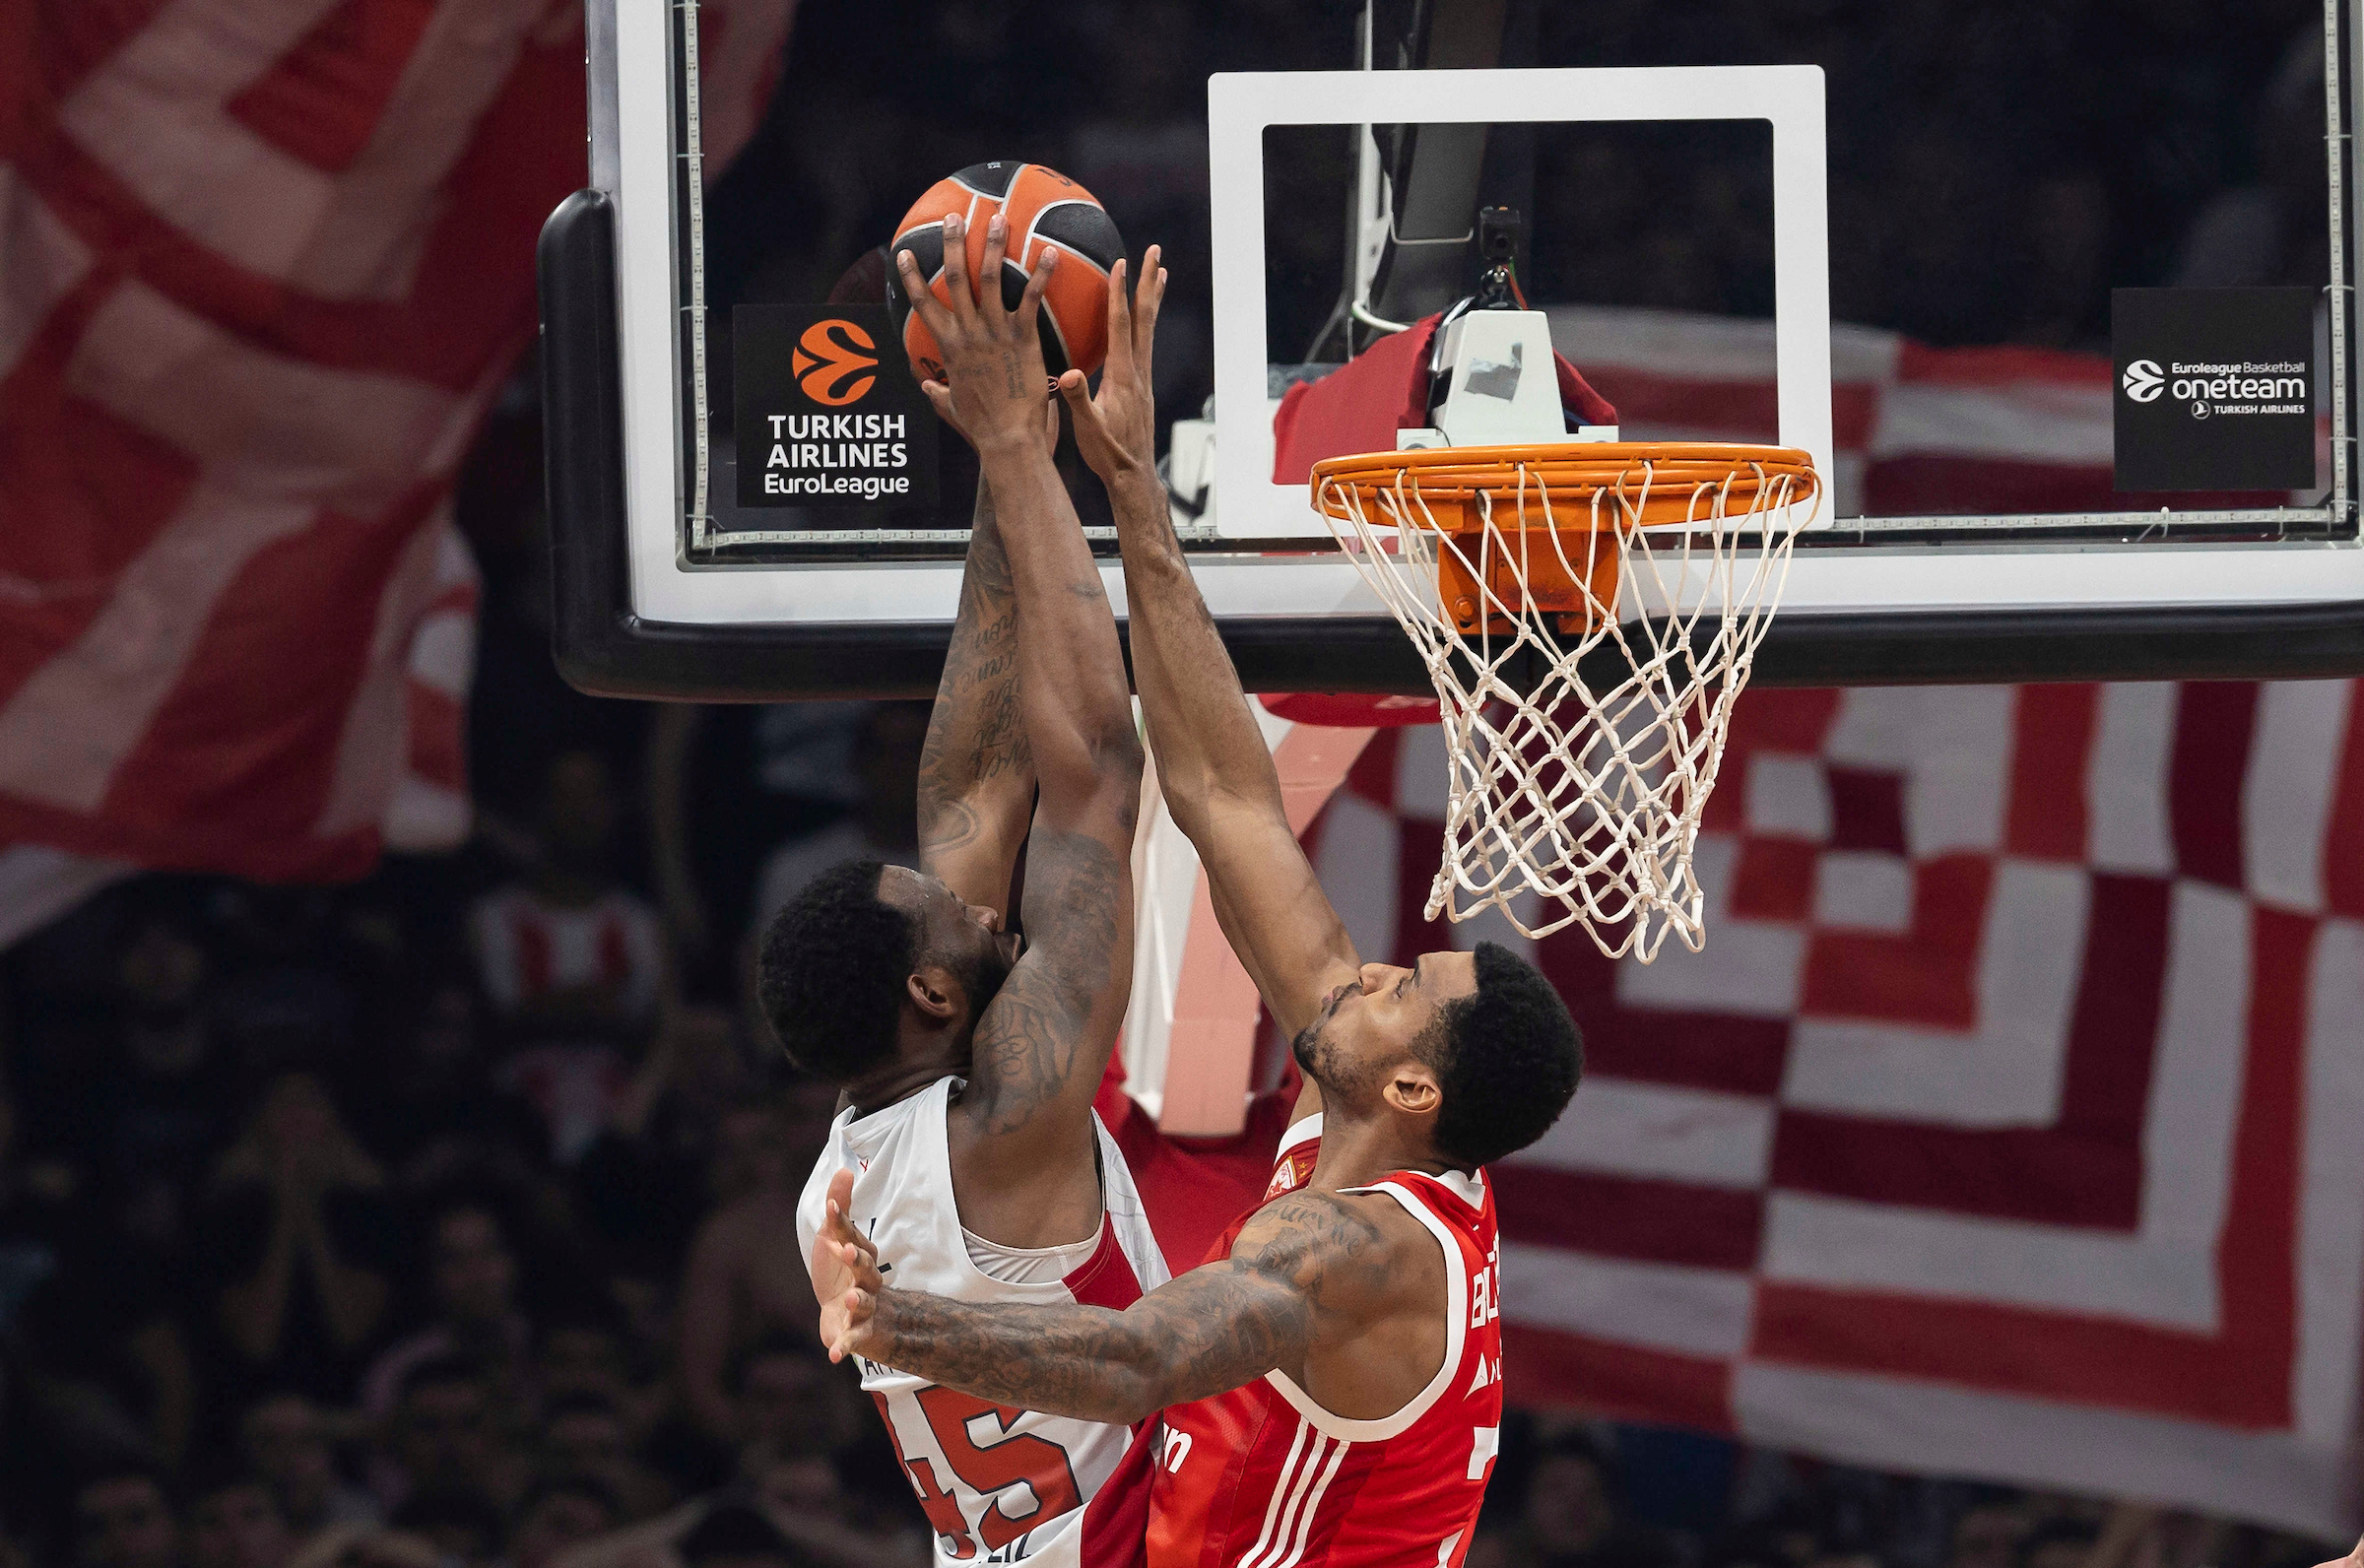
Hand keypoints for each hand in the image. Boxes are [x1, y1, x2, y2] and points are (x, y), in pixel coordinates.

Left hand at [811, 1168, 885, 1362]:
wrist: (849, 1316)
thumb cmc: (843, 1273)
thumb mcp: (835, 1240)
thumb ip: (839, 1209)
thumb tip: (845, 1168)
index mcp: (861, 1255)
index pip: (852, 1236)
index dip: (841, 1223)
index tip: (829, 1207)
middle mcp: (867, 1280)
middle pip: (866, 1268)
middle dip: (856, 1259)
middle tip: (844, 1250)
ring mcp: (865, 1307)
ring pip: (864, 1302)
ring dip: (857, 1301)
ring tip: (848, 1299)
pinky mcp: (859, 1332)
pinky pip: (853, 1339)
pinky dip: (844, 1347)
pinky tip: (834, 1356)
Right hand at [896, 212, 1059, 455]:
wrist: (1009, 439)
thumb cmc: (982, 427)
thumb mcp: (952, 407)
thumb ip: (937, 393)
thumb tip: (925, 386)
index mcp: (949, 346)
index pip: (922, 304)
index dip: (911, 277)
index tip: (903, 252)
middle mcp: (968, 333)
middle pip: (954, 278)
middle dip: (951, 244)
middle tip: (954, 217)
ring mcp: (995, 333)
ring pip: (989, 278)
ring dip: (992, 246)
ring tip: (999, 219)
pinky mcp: (1023, 338)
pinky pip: (1030, 298)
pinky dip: (1040, 273)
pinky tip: (1049, 252)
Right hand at [1057, 244, 1165, 484]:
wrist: (1133, 475)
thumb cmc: (1107, 453)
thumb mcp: (1088, 428)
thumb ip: (1077, 400)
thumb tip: (1067, 374)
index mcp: (1122, 376)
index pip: (1121, 327)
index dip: (1119, 294)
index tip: (1121, 264)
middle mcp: (1138, 371)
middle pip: (1144, 317)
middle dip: (1147, 282)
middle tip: (1155, 251)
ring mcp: (1143, 377)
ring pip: (1149, 328)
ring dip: (1152, 297)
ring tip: (1159, 272)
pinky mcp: (1143, 385)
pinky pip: (1146, 342)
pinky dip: (1147, 321)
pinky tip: (1143, 317)